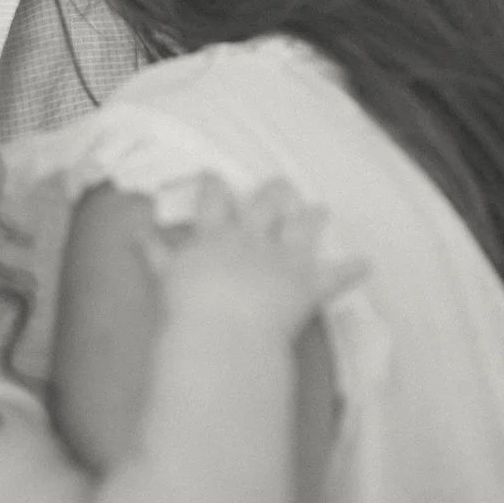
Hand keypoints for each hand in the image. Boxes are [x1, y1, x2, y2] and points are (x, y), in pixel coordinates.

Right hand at [141, 174, 366, 338]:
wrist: (224, 329)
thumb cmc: (189, 306)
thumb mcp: (166, 277)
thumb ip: (156, 253)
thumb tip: (136, 232)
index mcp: (215, 234)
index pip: (213, 200)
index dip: (214, 184)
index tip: (213, 173)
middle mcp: (251, 238)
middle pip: (264, 205)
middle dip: (273, 193)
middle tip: (279, 184)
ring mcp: (283, 258)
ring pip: (301, 228)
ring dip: (312, 218)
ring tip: (322, 208)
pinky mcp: (307, 284)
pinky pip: (335, 275)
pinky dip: (351, 270)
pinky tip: (366, 263)